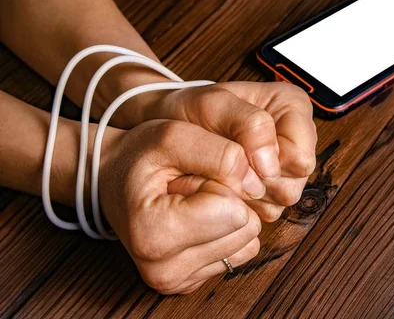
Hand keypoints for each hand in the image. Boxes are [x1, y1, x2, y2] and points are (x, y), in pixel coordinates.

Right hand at [99, 120, 262, 293]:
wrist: (111, 179)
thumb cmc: (139, 155)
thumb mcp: (174, 135)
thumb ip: (221, 154)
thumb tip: (257, 185)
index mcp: (155, 237)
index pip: (234, 210)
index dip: (221, 181)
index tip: (187, 176)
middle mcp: (166, 271)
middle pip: (246, 227)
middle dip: (228, 198)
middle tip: (189, 187)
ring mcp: (179, 281)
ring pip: (249, 240)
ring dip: (228, 214)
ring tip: (191, 201)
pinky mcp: (192, 282)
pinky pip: (240, 251)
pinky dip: (226, 230)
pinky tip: (197, 217)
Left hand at [140, 81, 317, 221]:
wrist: (166, 128)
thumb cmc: (191, 111)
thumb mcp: (213, 104)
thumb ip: (250, 124)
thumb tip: (272, 165)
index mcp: (293, 108)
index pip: (301, 157)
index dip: (270, 162)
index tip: (239, 151)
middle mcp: (296, 140)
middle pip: (294, 183)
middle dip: (257, 180)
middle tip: (227, 162)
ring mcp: (285, 170)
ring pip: (281, 201)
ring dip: (248, 194)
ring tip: (224, 172)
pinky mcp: (270, 193)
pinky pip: (266, 212)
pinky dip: (242, 204)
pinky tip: (226, 184)